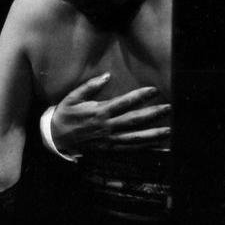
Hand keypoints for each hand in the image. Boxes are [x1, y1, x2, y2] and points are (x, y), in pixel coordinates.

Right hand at [49, 73, 170, 153]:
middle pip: (134, 120)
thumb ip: (90, 86)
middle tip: (169, 108)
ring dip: (154, 134)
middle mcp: (106, 126)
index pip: (124, 102)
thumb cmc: (64, 115)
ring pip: (135, 137)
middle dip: (153, 114)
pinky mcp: (109, 148)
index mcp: (99, 112)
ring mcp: (109, 139)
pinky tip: (157, 146)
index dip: (140, 96)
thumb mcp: (72, 97)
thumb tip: (107, 75)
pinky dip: (145, 148)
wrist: (55, 138)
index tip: (154, 90)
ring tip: (169, 130)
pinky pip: (130, 148)